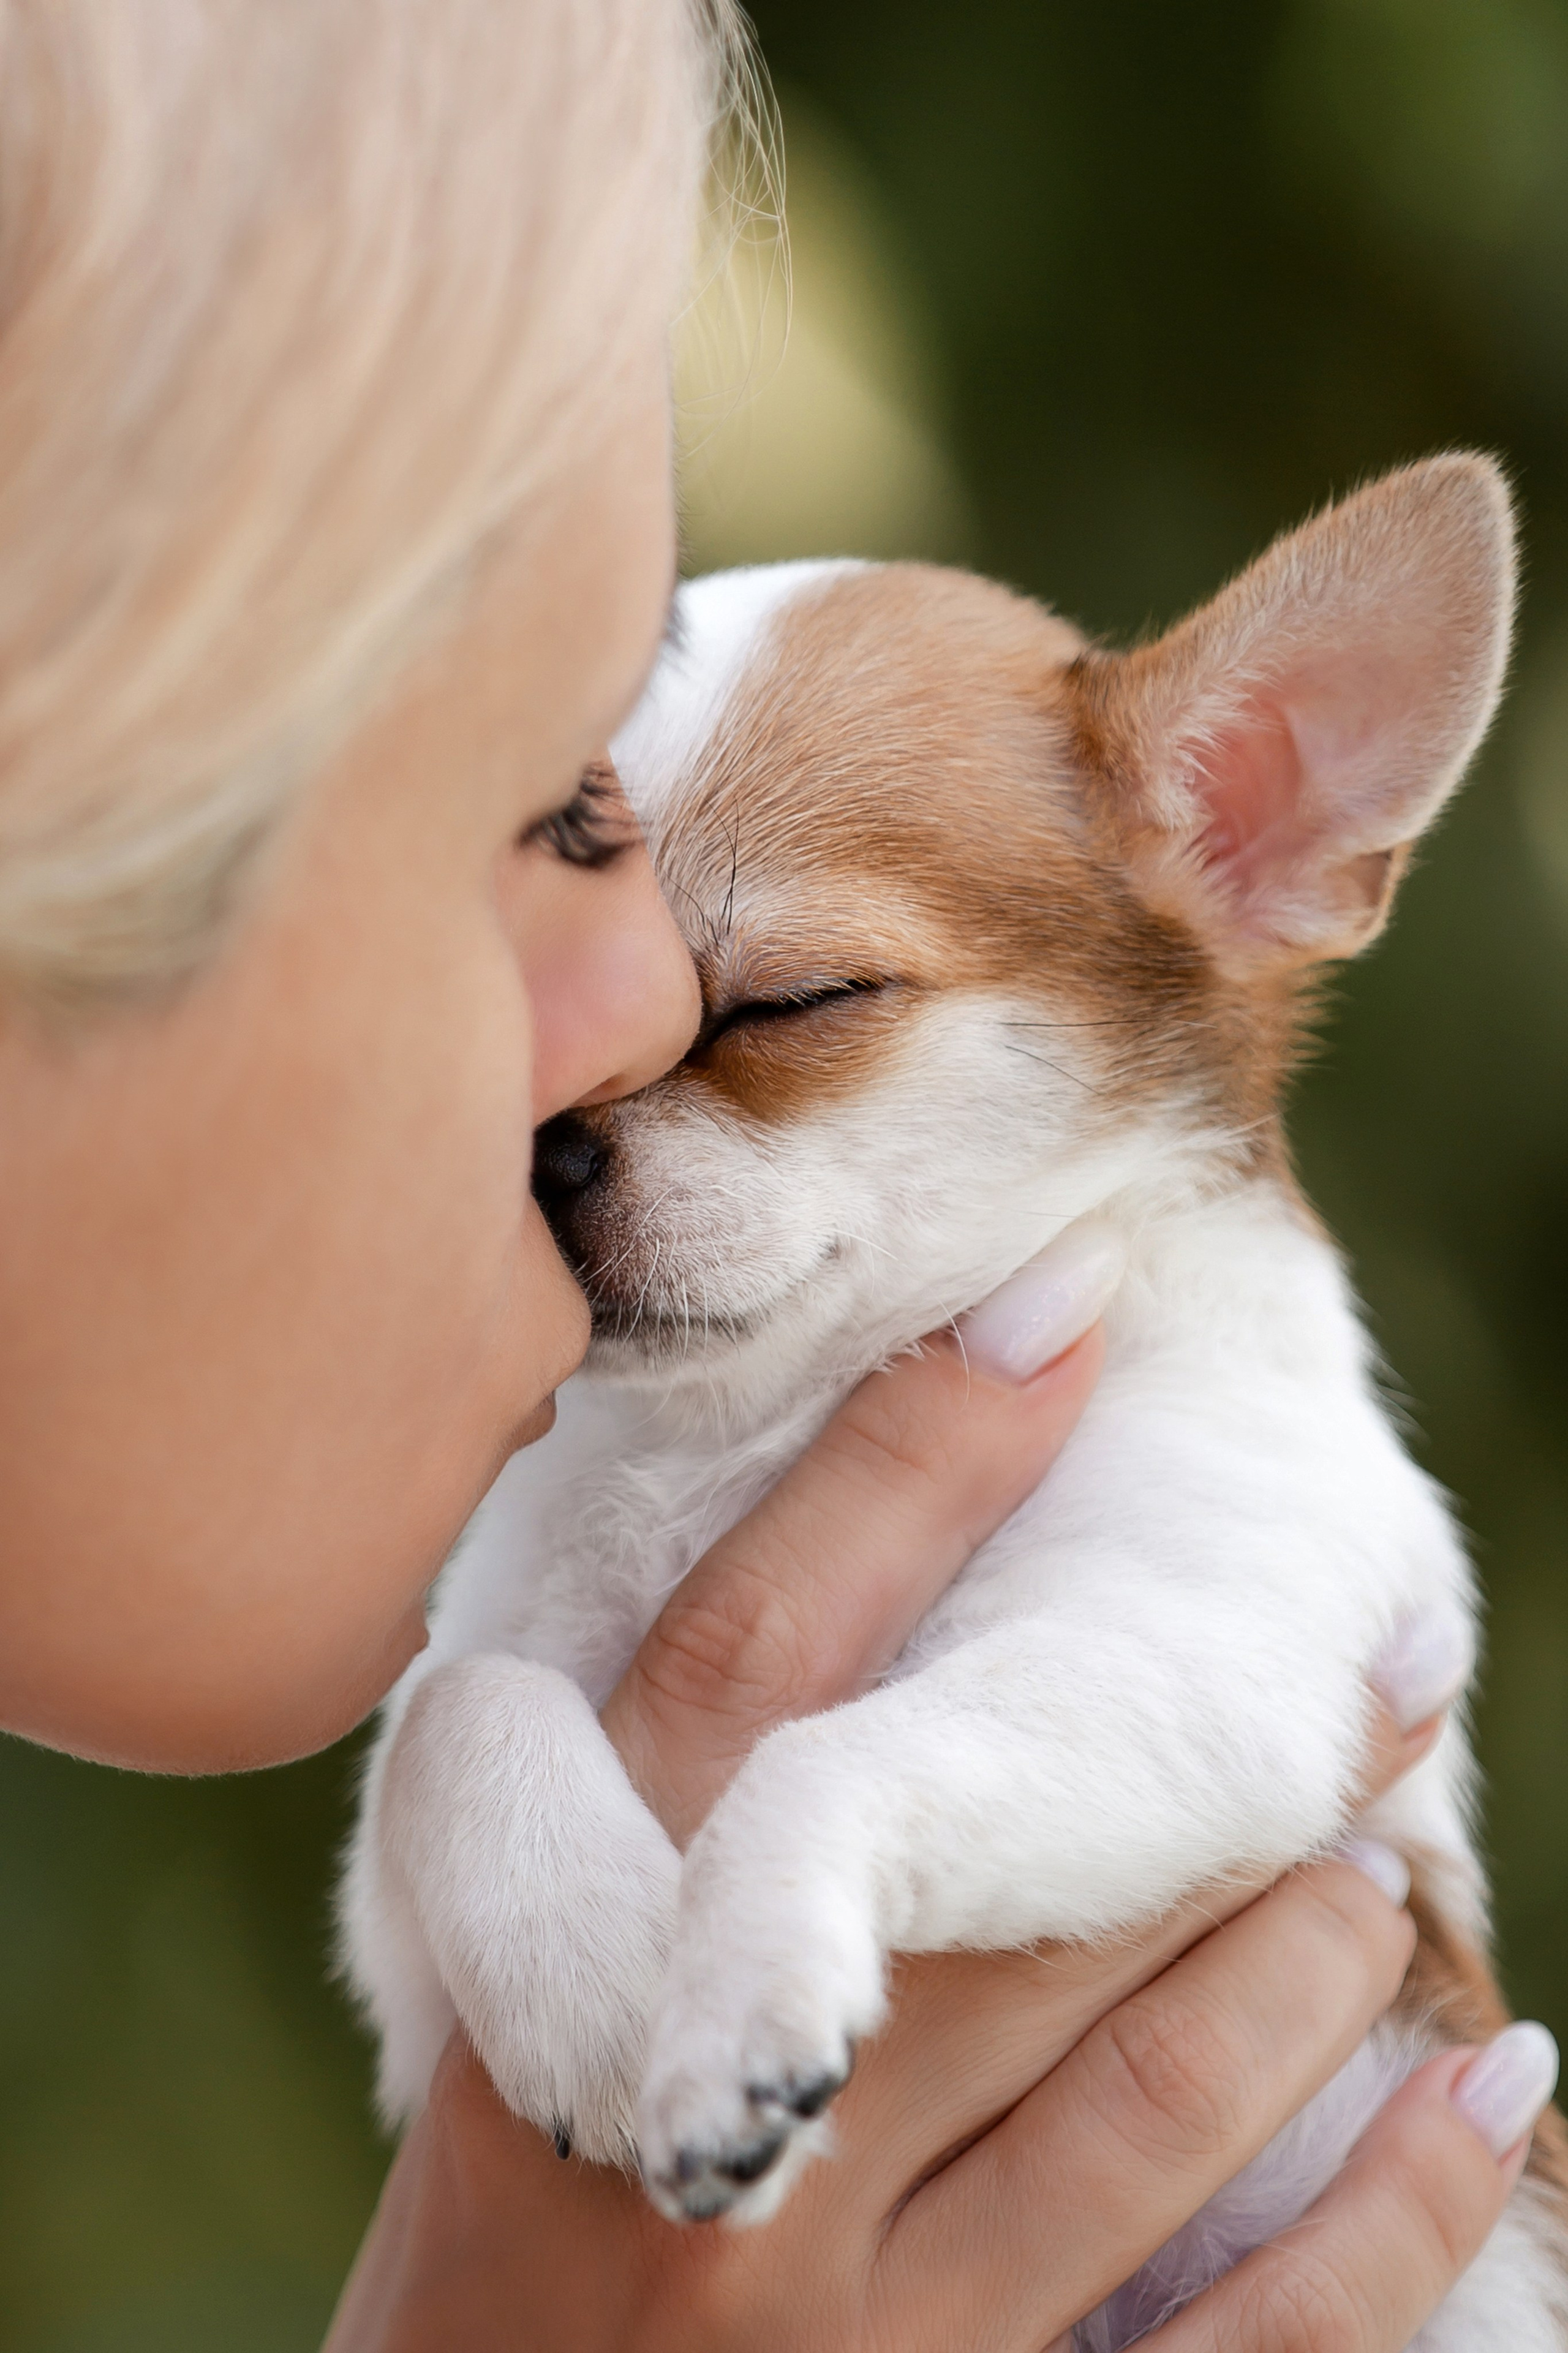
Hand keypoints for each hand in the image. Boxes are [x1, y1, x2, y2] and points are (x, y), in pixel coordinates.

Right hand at [325, 1325, 1525, 2351]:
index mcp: (573, 1974)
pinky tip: (1490, 2082)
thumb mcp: (510, 1973)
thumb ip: (650, 1797)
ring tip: (1377, 1840)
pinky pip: (1244, 2350)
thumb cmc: (502, 2196)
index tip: (1068, 1303)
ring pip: (1154, 2096)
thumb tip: (838, 1545)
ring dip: (1304, 1943)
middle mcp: (729, 2147)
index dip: (914, 1458)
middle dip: (1220, 1755)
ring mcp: (867, 2334)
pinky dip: (1395, 2215)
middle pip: (1014, 1885)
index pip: (757, 1661)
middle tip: (1369, 1656)